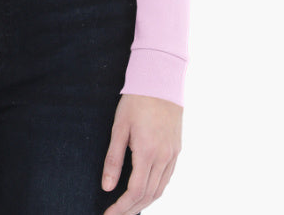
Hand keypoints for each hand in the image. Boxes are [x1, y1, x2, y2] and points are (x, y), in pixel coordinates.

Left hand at [101, 93, 182, 214]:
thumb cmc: (136, 101)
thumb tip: (107, 186)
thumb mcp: (119, 127)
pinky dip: (156, 190)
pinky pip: (167, 178)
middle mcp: (163, 157)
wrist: (161, 81)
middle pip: (148, 195)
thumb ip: (113, 159)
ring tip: (128, 208)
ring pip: (160, 189)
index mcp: (147, 152)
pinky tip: (146, 191)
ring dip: (144, 202)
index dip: (121, 207)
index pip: (135, 191)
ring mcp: (173, 154)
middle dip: (131, 209)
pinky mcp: (177, 150)